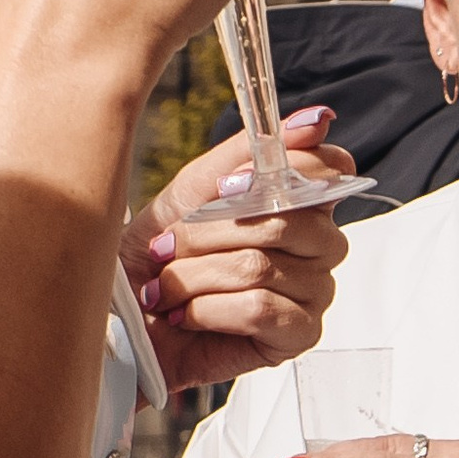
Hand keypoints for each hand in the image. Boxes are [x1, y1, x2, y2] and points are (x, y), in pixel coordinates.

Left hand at [123, 120, 352, 394]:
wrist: (127, 322)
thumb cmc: (160, 258)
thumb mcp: (193, 190)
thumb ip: (249, 152)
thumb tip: (317, 120)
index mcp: (299, 202)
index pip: (330, 169)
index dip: (287, 169)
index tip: (229, 185)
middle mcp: (318, 247)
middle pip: (288, 219)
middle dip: (209, 232)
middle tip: (168, 247)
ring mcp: (314, 293)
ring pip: (262, 265)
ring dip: (196, 276)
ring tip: (168, 288)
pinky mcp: (299, 337)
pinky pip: (260, 308)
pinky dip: (208, 309)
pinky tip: (187, 315)